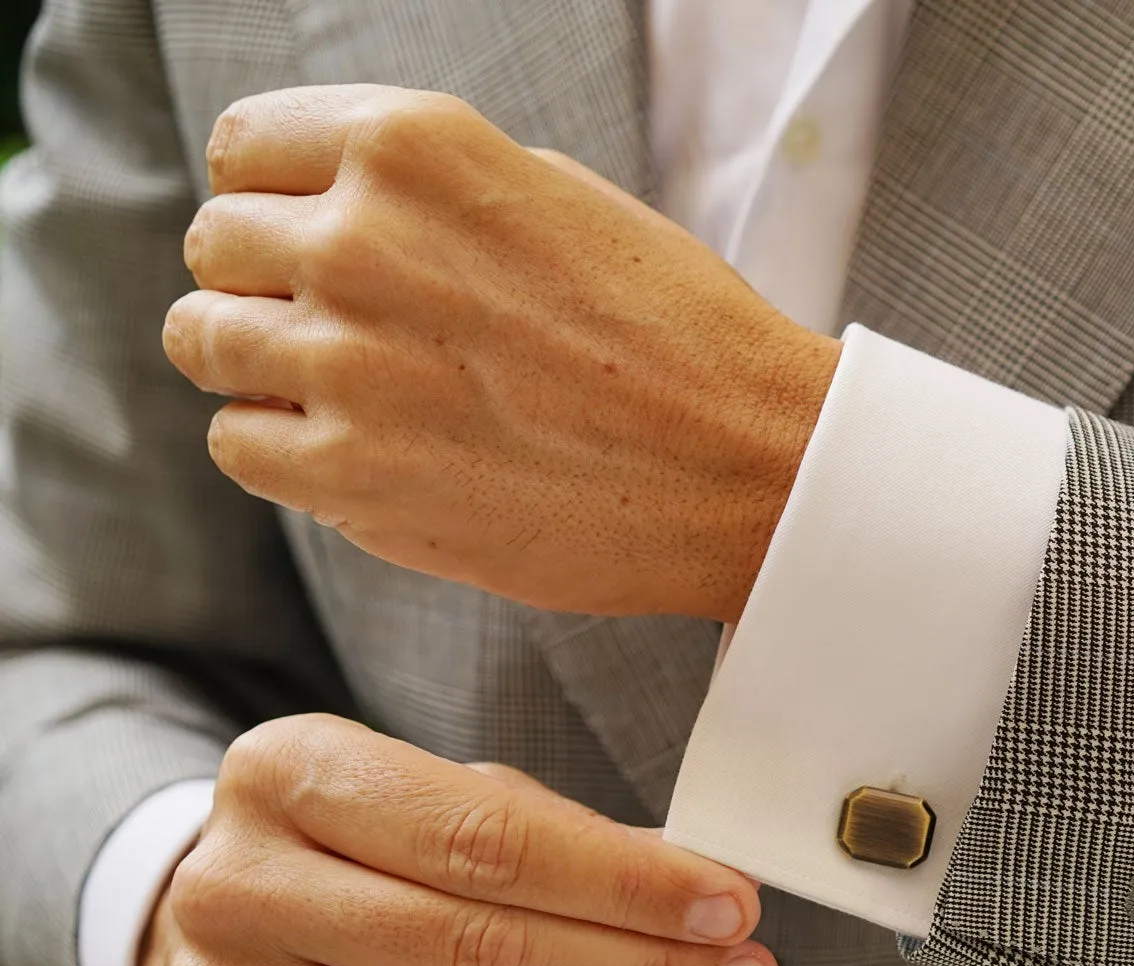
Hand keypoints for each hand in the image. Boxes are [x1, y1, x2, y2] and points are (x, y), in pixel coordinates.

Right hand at [137, 713, 773, 965]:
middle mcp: (235, 878)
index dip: (625, 881)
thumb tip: (713, 883)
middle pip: (480, 944)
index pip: (489, 836)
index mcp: (293, 770)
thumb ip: (565, 836)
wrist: (200, 930)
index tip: (732, 906)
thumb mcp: (438, 806)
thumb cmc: (361, 856)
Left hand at [161, 84, 841, 621]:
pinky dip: (280, 447)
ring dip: (260, 364)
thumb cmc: (676, 331)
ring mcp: (347, 361)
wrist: (751, 464)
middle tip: (347, 329)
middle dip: (266, 283)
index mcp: (413, 147)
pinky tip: (361, 449)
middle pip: (217, 246)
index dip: (275, 200)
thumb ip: (428, 194)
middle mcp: (360, 240)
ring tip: (350, 392)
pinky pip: (237, 442)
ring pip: (204, 342)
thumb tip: (329, 212)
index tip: (313, 242)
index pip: (244, 151)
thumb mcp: (556, 197)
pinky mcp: (351, 474)